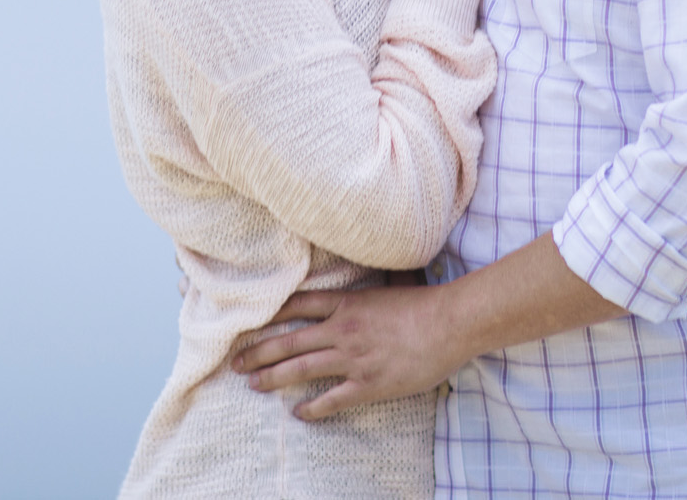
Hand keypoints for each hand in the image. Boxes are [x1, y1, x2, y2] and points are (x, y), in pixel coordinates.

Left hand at [232, 234, 625, 421]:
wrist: (450, 323)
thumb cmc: (425, 303)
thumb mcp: (389, 285)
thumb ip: (369, 287)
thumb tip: (363, 273)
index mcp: (347, 302)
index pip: (297, 306)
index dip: (270, 315)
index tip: (248, 322)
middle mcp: (342, 329)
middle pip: (289, 341)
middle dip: (258, 351)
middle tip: (235, 362)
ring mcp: (353, 358)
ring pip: (300, 369)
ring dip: (273, 378)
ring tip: (253, 384)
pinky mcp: (368, 384)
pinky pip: (331, 399)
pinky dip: (312, 408)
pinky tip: (298, 414)